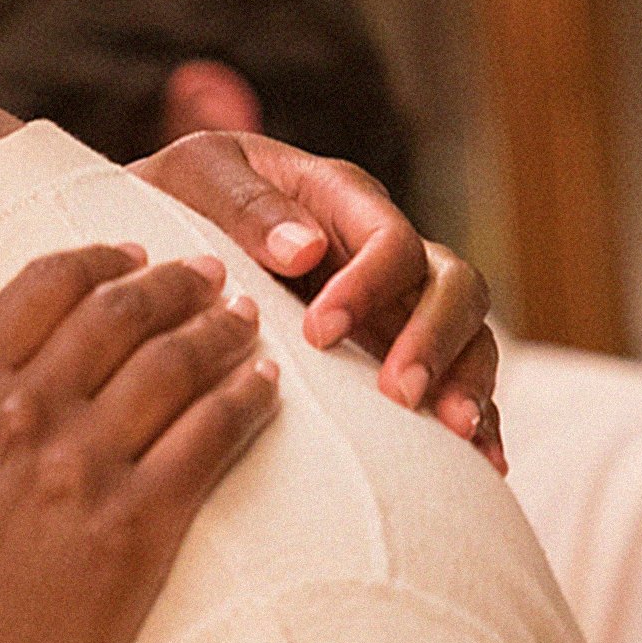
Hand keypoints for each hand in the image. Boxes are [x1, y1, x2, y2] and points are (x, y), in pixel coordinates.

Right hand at [0, 247, 279, 642]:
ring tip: (245, 319)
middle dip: (172, 281)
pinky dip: (244, 402)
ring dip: (219, 330)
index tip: (133, 251)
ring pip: (174, 364)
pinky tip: (264, 389)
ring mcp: (80, 467)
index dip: (99, 258)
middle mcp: (14, 412)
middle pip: (118, 312)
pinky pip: (210, 439)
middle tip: (207, 274)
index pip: (40, 287)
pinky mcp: (138, 529)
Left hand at [127, 132, 504, 471]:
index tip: (318, 333)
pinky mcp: (397, 356)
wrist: (158, 241)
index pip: (390, 239)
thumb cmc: (176, 199)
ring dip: (468, 383)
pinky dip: (478, 422)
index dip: (369, 285)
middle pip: (454, 286)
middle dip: (435, 340)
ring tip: (453, 433)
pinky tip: (483, 464)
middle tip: (399, 394)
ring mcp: (399, 307)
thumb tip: (303, 249)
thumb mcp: (196, 177)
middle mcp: (386, 253)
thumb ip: (244, 203)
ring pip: (471, 336)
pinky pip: (456, 386)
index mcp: (344, 200)